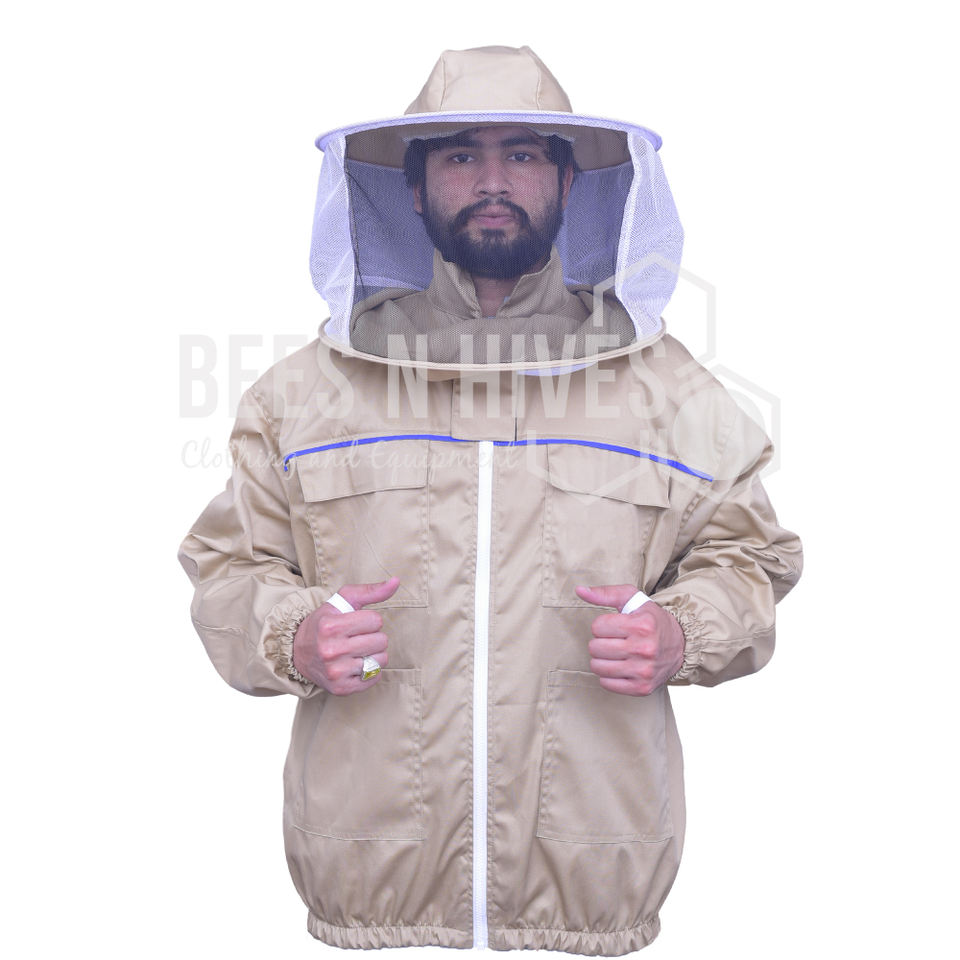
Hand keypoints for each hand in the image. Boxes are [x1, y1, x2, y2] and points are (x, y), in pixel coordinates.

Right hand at [293, 577, 399, 694]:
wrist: (298, 653)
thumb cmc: (325, 623)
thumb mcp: (342, 601)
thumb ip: (371, 591)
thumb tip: (396, 581)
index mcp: (331, 626)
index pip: (376, 620)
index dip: (369, 621)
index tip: (355, 623)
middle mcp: (331, 650)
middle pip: (381, 641)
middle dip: (373, 637)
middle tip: (356, 638)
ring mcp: (336, 672)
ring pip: (381, 660)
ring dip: (374, 654)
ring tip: (357, 651)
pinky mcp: (341, 688)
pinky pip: (374, 678)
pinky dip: (370, 671)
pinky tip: (355, 665)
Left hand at [575, 583, 684, 695]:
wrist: (681, 646)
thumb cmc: (651, 620)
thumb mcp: (632, 599)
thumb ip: (605, 593)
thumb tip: (579, 590)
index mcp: (641, 625)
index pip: (597, 627)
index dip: (602, 625)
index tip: (614, 626)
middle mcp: (644, 649)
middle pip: (595, 648)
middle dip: (600, 642)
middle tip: (614, 641)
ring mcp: (643, 671)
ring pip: (597, 666)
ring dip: (601, 659)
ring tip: (614, 654)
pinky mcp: (642, 687)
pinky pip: (606, 684)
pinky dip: (608, 676)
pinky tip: (619, 667)